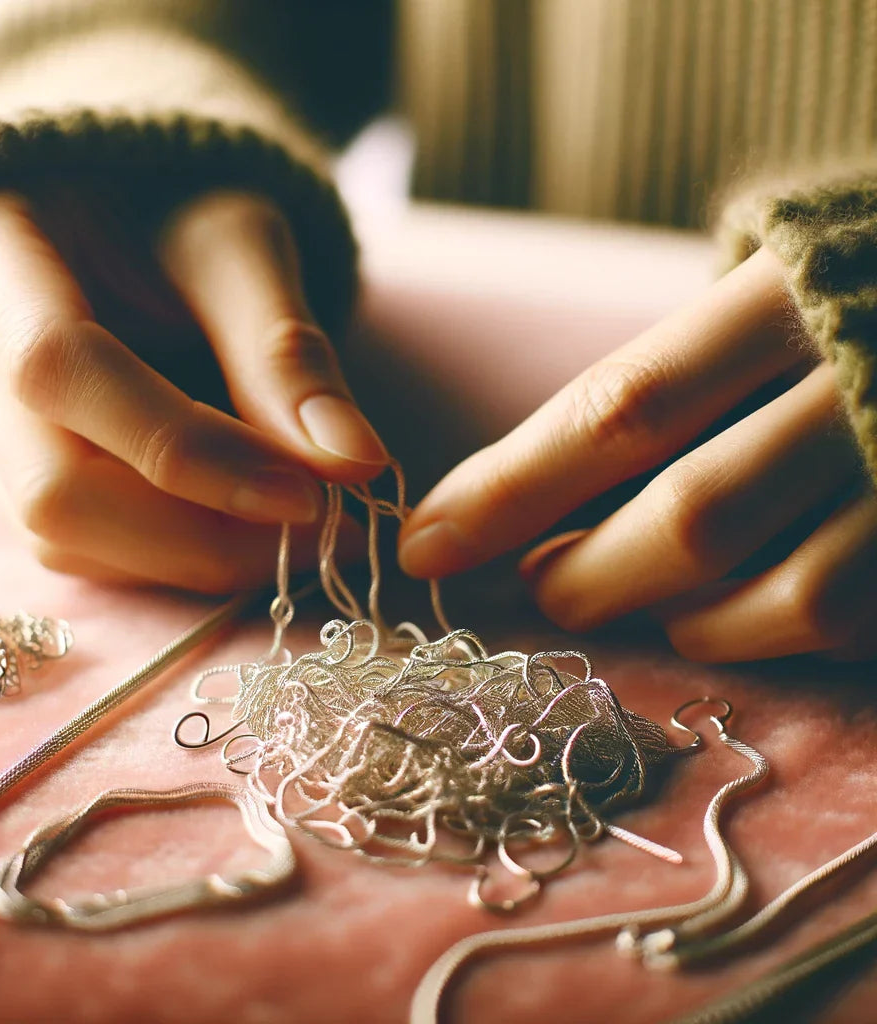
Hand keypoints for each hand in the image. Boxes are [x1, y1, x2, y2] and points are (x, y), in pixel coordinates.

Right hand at [0, 187, 384, 589]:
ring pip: (65, 537)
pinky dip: (174, 554)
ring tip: (294, 530)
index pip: (62, 367)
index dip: (189, 448)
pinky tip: (244, 526)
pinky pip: (86, 545)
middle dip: (200, 536)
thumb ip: (286, 349)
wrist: (120, 206)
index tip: (310, 493)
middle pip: (54, 489)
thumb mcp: (241, 245)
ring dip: (193, 557)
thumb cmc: (179, 205)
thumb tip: (357, 462)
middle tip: (321, 532)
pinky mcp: (23, 464)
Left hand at [398, 248, 876, 661]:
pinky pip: (849, 625)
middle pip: (693, 516)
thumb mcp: (746, 302)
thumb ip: (649, 389)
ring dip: (678, 618)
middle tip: (538, 583)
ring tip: (635, 597)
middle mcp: (865, 380)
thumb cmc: (838, 299)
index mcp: (792, 298)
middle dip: (589, 574)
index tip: (426, 543)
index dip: (515, 487)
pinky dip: (764, 635)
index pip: (626, 404)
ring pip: (785, 596)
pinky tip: (727, 610)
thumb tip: (503, 494)